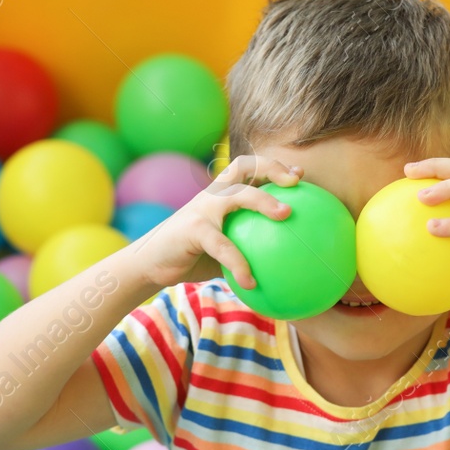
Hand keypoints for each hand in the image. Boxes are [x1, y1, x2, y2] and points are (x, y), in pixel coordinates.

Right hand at [131, 156, 299, 288]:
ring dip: (263, 201)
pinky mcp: (192, 229)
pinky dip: (238, 263)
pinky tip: (252, 282)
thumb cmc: (192, 257)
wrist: (150, 265)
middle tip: (295, 183)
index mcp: (220, 195)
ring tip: (286, 215)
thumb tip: (286, 266)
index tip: (299, 175)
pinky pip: (222, 245)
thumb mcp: (224, 250)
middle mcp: (212, 195)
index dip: (273, 166)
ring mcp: (202, 208)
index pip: (248, 169)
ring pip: (236, 195)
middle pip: (242, 166)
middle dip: (271, 168)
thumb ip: (249, 247)